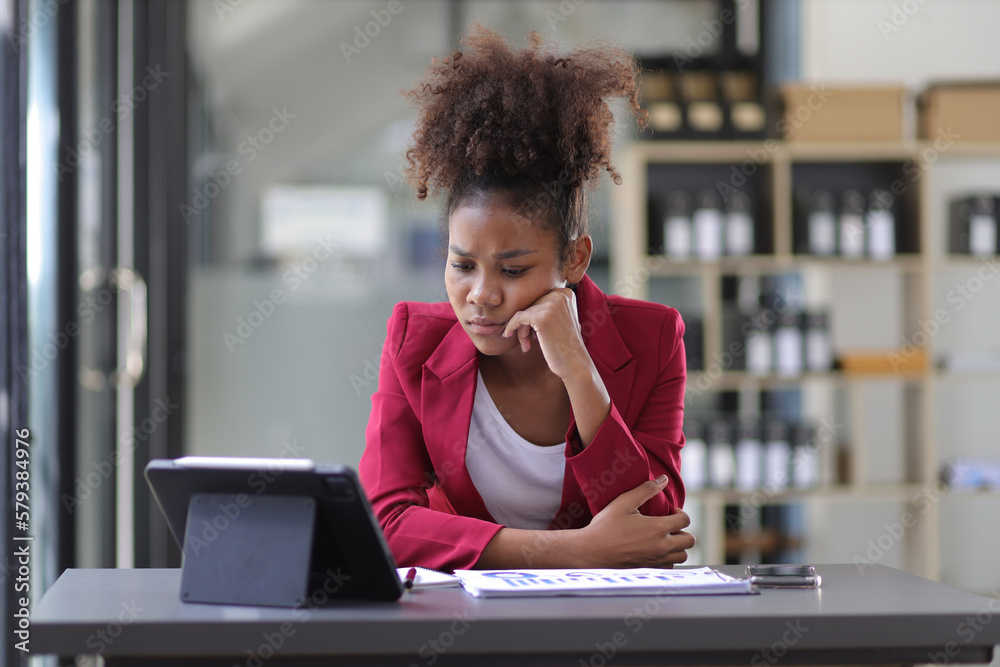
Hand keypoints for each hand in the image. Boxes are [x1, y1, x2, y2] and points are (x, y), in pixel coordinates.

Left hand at [502, 287, 588, 378]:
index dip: (533, 315)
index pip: (539, 299)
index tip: (533, 332)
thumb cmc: (565, 345)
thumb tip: (521, 301)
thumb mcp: (560, 319)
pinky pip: (518, 318)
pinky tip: (507, 335)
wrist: (575, 364)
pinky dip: (510, 326)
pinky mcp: (541, 318)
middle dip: (526, 324)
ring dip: (521, 330)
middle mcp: (560, 295)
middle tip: (528, 341)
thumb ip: (547, 307)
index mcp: (566, 293)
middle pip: (531, 305)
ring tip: (526, 345)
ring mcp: (551, 305)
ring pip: (524, 312)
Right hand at [578, 476, 694, 567]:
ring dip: (678, 546)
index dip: (681, 513)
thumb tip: (663, 480)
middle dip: (683, 530)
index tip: (670, 511)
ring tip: (665, 538)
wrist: (591, 551)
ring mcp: (656, 560)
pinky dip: (669, 558)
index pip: (685, 521)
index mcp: (658, 529)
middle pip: (690, 540)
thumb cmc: (605, 526)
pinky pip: (670, 566)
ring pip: (683, 556)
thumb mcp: (624, 502)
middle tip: (669, 526)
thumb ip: (645, 489)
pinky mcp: (649, 569)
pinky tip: (656, 550)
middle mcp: (661, 547)